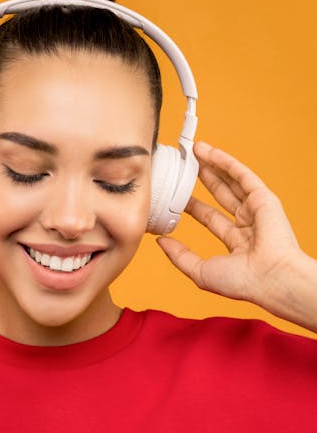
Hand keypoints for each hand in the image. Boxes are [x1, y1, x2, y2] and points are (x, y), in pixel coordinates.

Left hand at [156, 141, 316, 330]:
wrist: (270, 278)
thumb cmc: (242, 282)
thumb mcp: (200, 272)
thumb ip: (180, 256)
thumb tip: (161, 242)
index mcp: (236, 243)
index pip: (210, 218)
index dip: (192, 205)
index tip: (175, 194)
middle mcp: (247, 224)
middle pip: (220, 195)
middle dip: (202, 179)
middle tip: (184, 165)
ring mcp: (256, 210)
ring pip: (230, 181)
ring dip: (213, 164)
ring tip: (194, 150)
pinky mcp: (264, 199)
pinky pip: (242, 176)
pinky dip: (225, 162)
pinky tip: (209, 152)